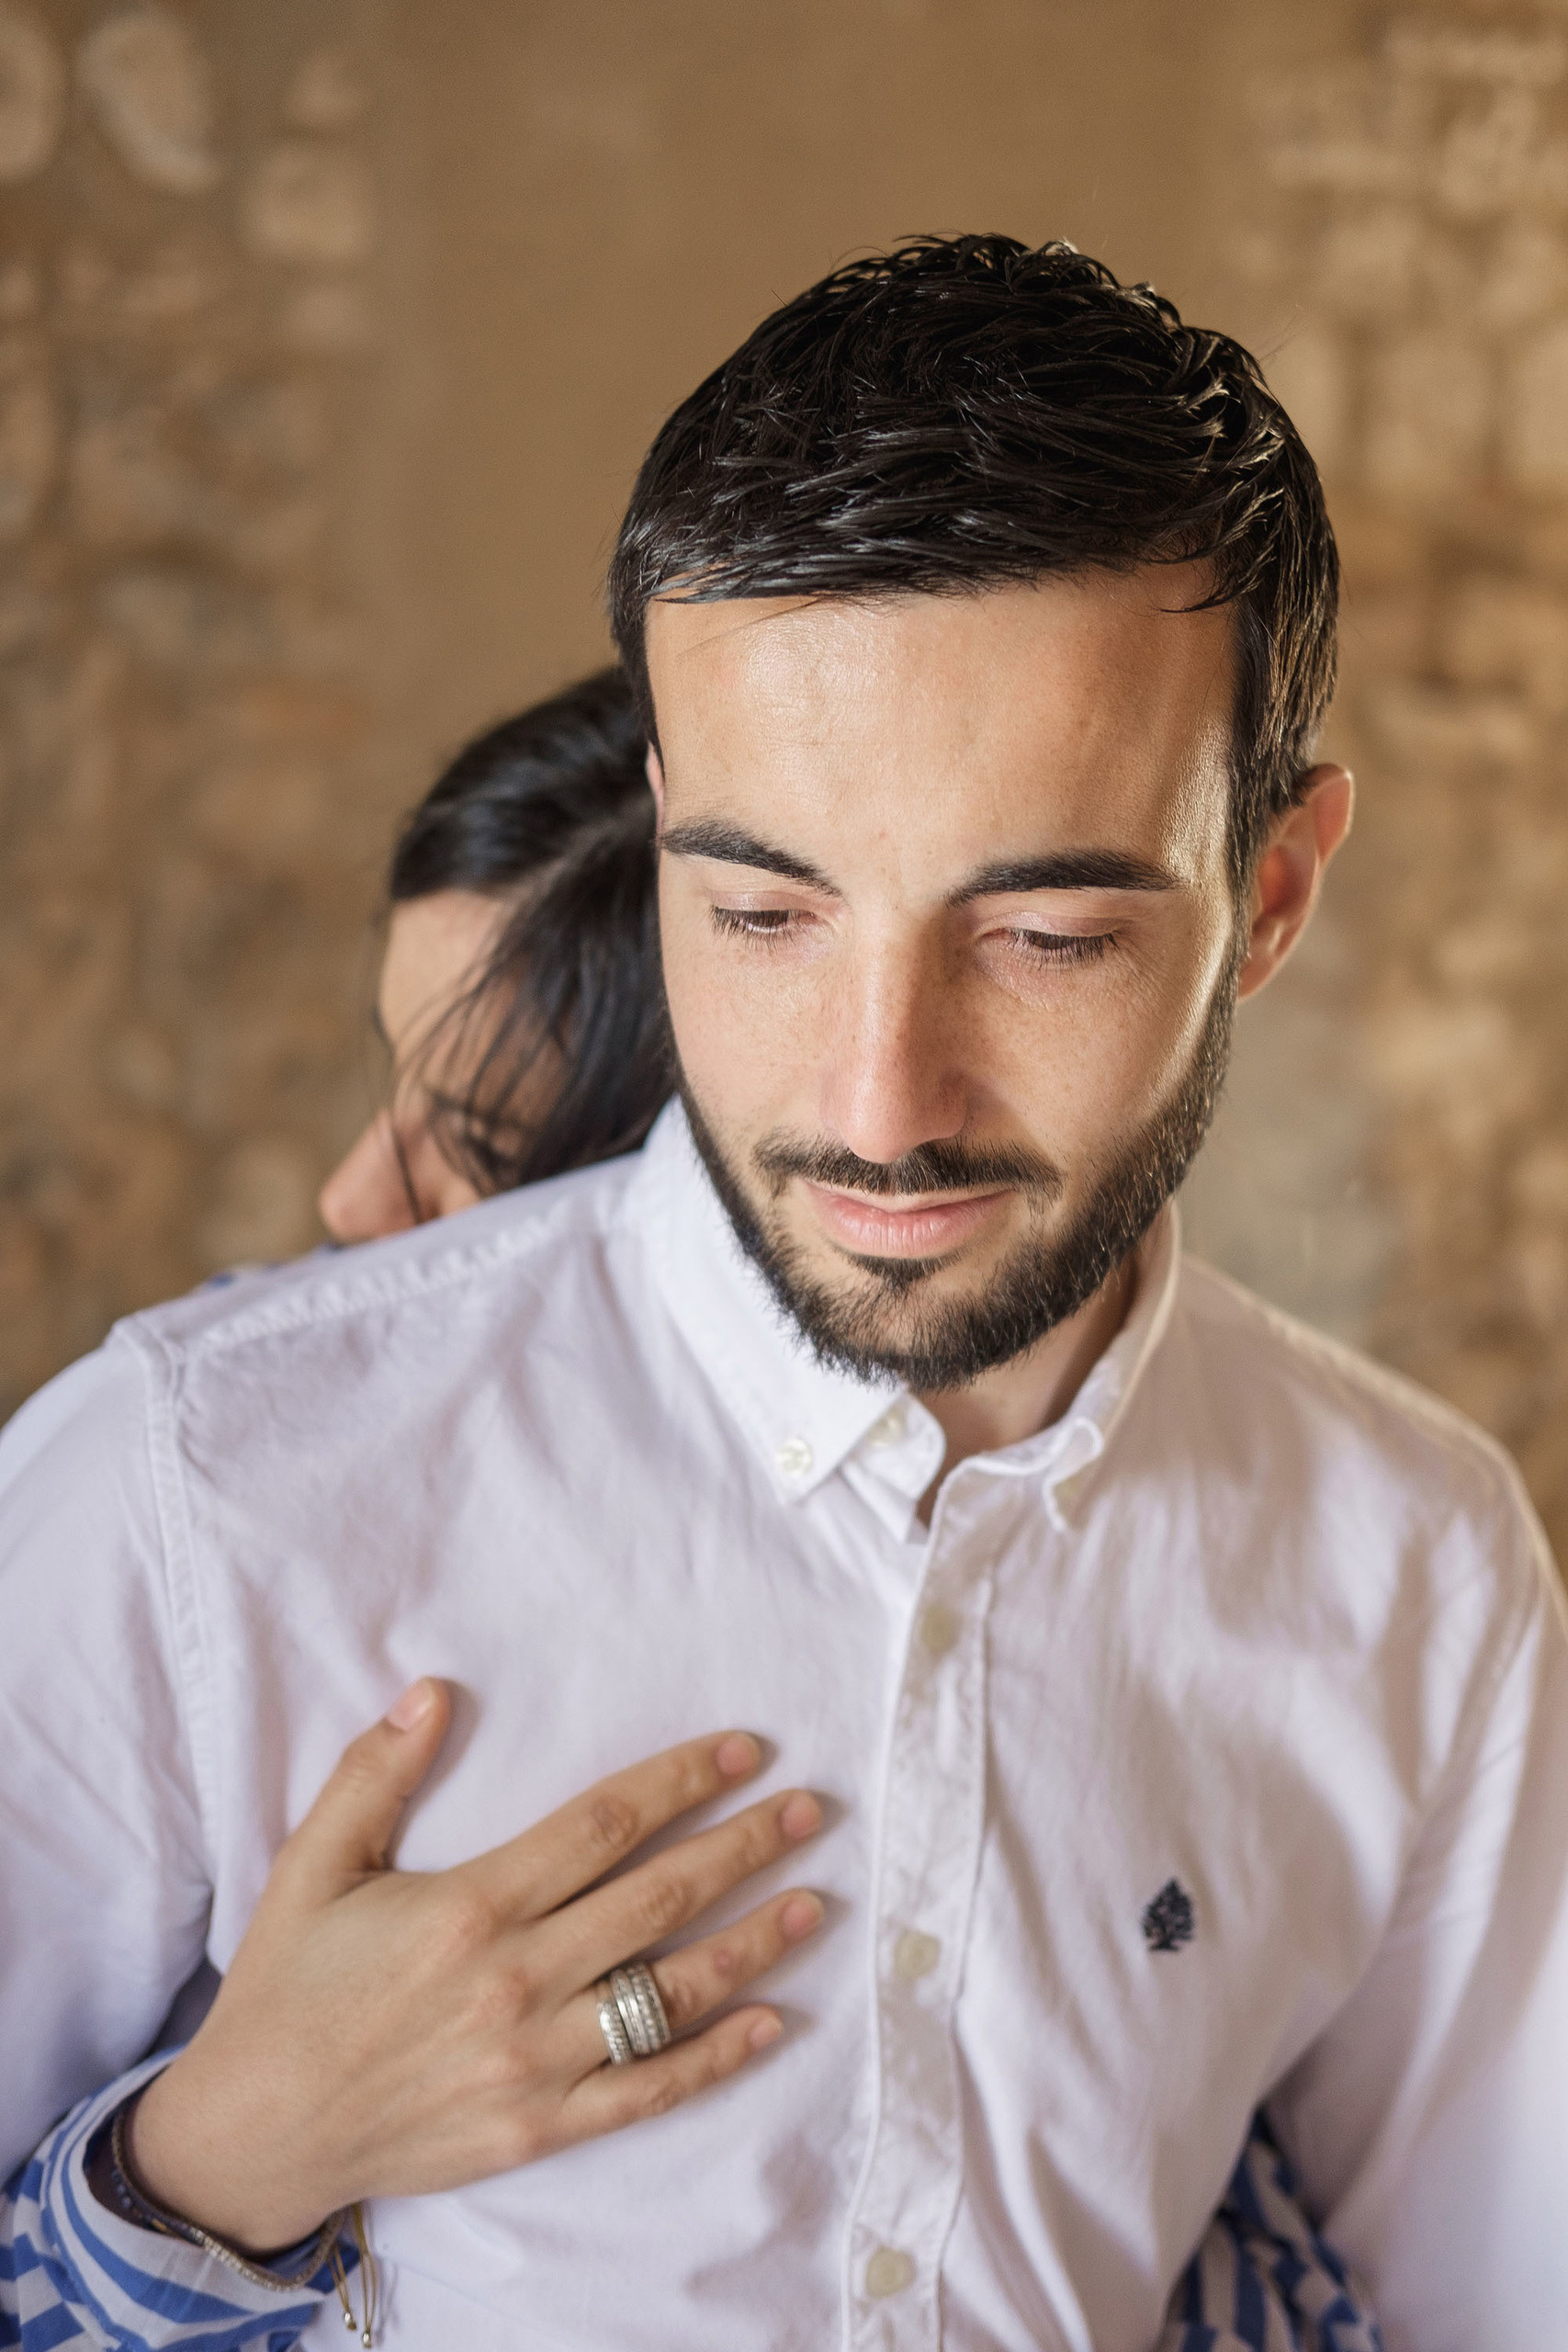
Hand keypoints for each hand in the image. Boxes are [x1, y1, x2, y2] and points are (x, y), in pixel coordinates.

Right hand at [129, 1681, 823, 2249]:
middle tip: (810, 1811)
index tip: (746, 1750)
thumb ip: (374, 1773)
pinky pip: (646, 2092)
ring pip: (669, 1993)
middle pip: (658, 1898)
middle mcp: (514, 1981)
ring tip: (812, 1903)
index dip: (683, 1780)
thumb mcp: (312, 1864)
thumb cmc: (287, 1987)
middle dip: (743, 1847)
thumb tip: (431, 1690)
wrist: (255, 2132)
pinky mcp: (538, 2129)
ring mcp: (533, 2062)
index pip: (605, 1824)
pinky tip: (774, 2022)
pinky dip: (716, 2058)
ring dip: (752, 1945)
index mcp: (470, 1906)